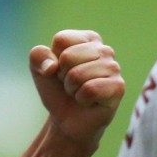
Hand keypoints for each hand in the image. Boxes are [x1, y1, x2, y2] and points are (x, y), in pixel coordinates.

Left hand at [29, 29, 124, 144]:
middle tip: (71, 83)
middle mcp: (104, 49)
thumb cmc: (57, 89)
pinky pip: (90, 89)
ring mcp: (114, 67)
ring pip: (77, 74)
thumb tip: (52, 66)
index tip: (60, 69)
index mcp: (87, 38)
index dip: (53, 59)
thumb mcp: (39, 69)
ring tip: (79, 92)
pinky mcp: (118, 87)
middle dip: (62, 75)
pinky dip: (81, 99)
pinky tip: (88, 101)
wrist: (67, 118)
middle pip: (68, 57)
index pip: (61, 39)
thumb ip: (37, 56)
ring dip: (71, 88)